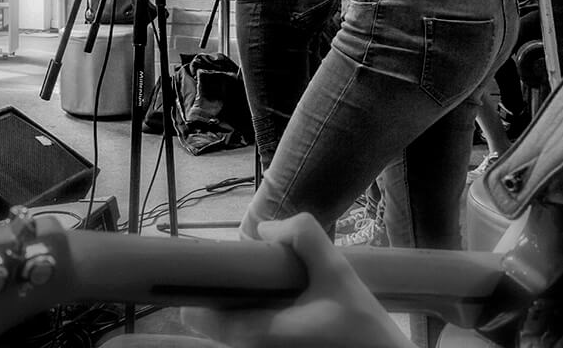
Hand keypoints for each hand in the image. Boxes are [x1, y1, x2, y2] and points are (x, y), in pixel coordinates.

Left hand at [181, 214, 410, 347]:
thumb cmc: (363, 329)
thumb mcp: (338, 271)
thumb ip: (303, 238)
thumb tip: (265, 227)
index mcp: (258, 335)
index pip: (198, 315)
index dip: (199, 285)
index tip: (211, 262)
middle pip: (214, 318)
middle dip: (227, 288)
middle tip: (254, 266)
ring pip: (233, 328)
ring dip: (244, 301)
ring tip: (274, 282)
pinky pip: (252, 334)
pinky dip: (259, 313)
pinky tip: (285, 300)